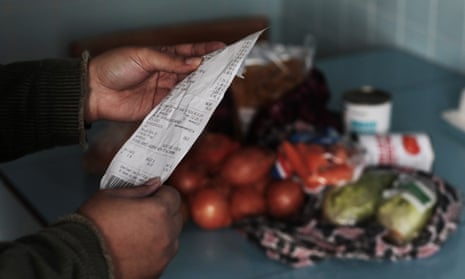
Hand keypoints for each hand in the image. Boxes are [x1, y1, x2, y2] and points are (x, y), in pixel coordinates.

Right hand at [78, 179, 182, 278]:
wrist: (80, 259)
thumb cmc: (93, 226)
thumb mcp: (111, 196)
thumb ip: (139, 189)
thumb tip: (153, 184)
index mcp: (158, 210)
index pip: (173, 195)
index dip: (162, 192)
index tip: (152, 195)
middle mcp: (166, 232)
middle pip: (176, 215)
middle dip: (164, 211)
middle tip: (144, 212)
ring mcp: (163, 253)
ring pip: (172, 236)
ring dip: (162, 230)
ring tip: (139, 231)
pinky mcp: (157, 269)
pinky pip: (164, 254)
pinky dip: (156, 249)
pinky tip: (137, 246)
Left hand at [85, 42, 224, 122]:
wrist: (95, 91)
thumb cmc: (115, 67)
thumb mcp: (144, 57)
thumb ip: (171, 62)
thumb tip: (196, 63)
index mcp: (163, 56)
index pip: (190, 52)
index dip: (207, 50)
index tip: (224, 49)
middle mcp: (166, 73)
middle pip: (193, 73)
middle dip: (210, 72)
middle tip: (227, 72)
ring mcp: (164, 91)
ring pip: (189, 90)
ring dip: (202, 89)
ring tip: (218, 88)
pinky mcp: (159, 108)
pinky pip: (178, 106)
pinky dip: (189, 106)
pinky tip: (200, 105)